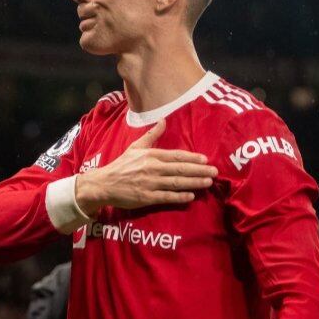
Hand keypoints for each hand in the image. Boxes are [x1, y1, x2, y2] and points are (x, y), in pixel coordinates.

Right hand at [74, 119, 217, 215]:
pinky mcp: (146, 197)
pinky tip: (191, 196)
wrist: (104, 184)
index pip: (176, 155)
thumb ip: (151, 135)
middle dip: (199, 170)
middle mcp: (152, 168)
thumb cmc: (121, 165)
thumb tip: (164, 120)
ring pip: (176, 182)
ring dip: (194, 182)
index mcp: (150, 155)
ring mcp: (150, 183)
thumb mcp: (135, 147)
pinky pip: (166, 197)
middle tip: (214, 171)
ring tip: (208, 182)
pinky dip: (179, 196)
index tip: (206, 159)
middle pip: (180, 169)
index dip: (192, 157)